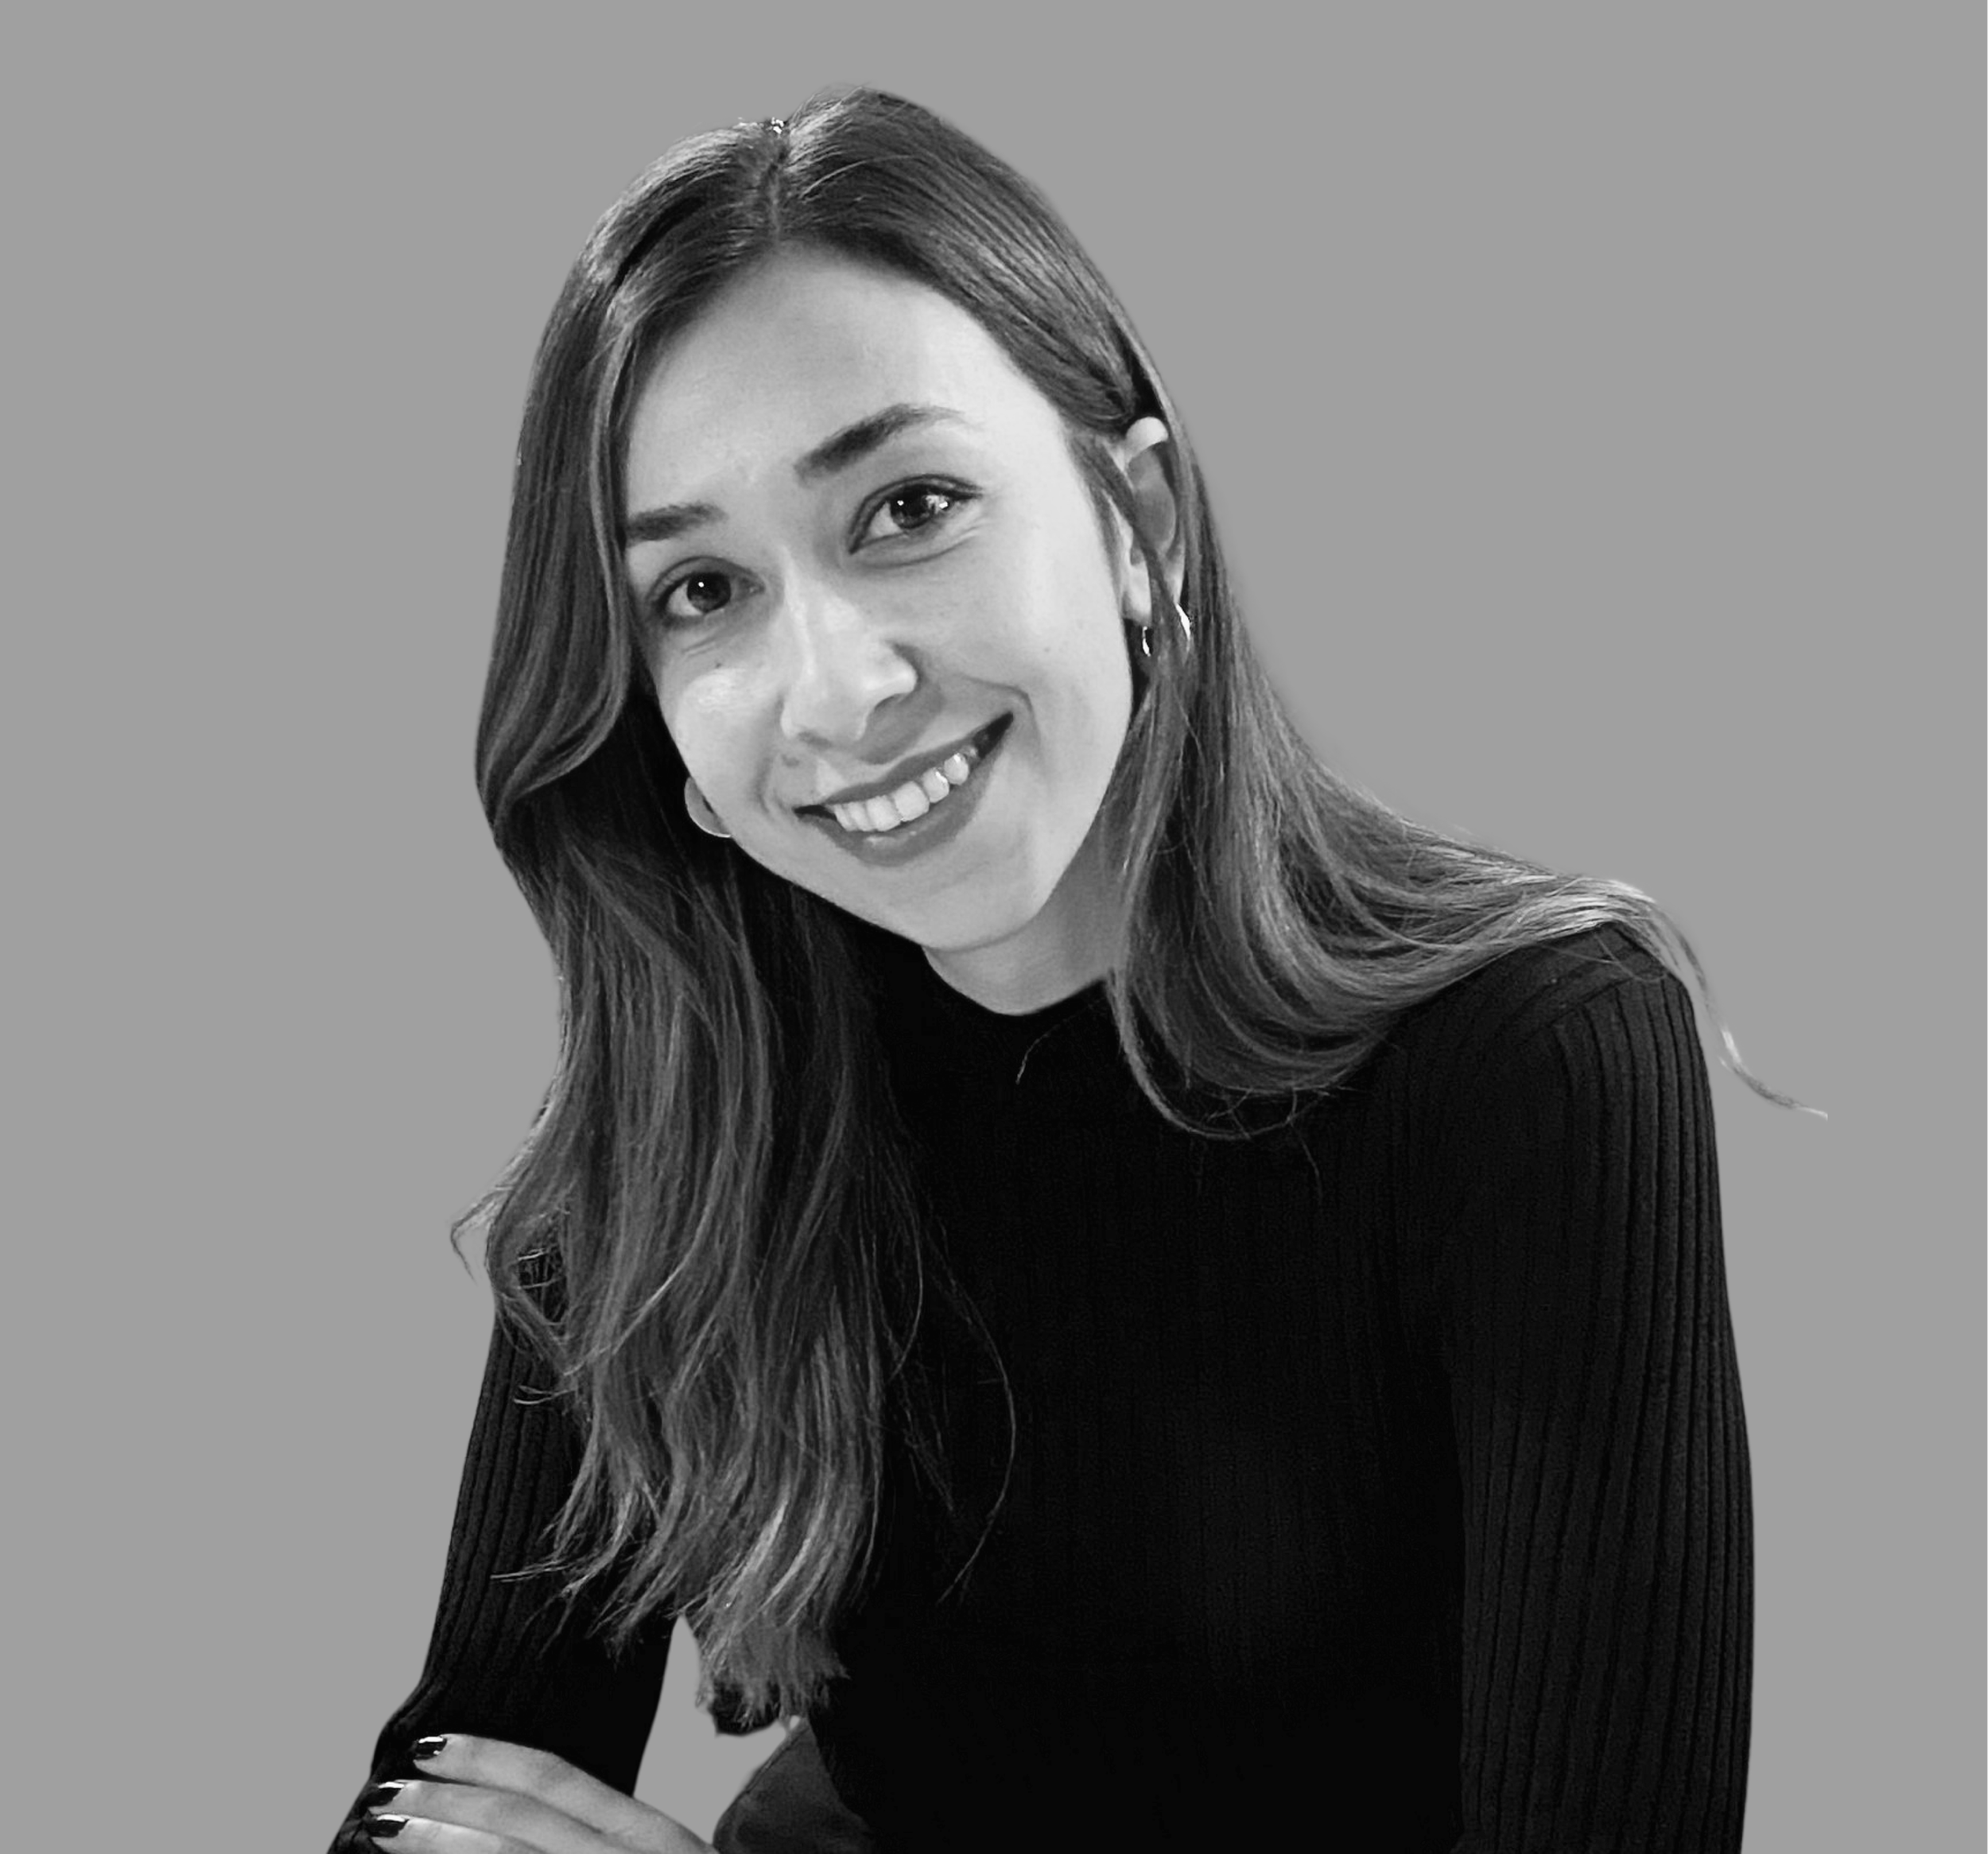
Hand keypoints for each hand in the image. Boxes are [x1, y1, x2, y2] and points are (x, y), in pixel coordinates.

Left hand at [360, 1733, 714, 1852]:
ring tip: (385, 1832)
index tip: (433, 1744)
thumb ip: (598, 1838)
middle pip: (518, 1825)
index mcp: (648, 1837)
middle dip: (445, 1804)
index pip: (557, 1779)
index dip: (489, 1756)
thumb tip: (508, 1818)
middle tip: (386, 1793)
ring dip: (439, 1845)